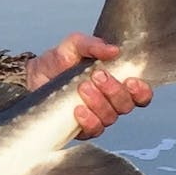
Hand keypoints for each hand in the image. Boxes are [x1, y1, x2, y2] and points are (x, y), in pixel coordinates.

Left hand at [27, 32, 152, 139]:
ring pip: (110, 117)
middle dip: (114, 91)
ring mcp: (97, 116)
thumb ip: (93, 45)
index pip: (140, 94)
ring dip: (99, 102)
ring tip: (83, 87)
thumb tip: (114, 50)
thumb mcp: (74, 45)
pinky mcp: (82, 128)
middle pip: (126, 105)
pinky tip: (78, 109)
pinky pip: (93, 130)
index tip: (131, 81)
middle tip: (97, 76)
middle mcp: (110, 102)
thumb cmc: (58, 60)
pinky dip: (88, 120)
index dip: (141, 91)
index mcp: (116, 83)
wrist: (34, 75)